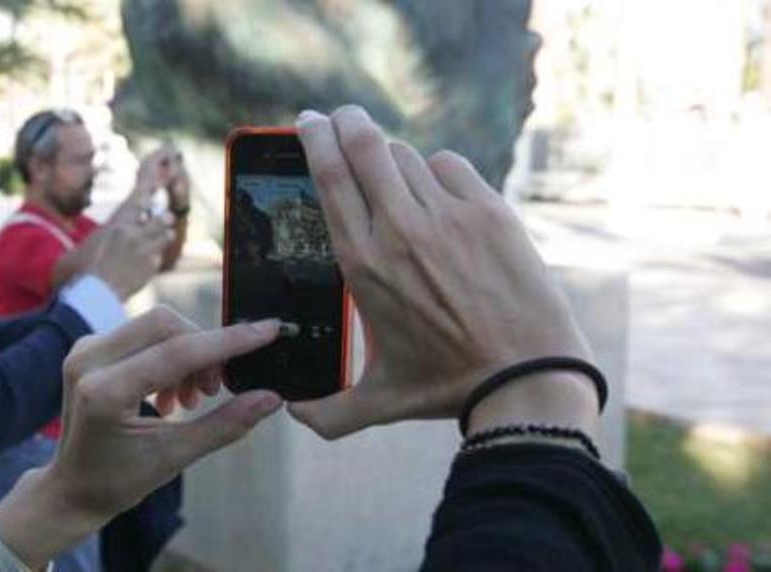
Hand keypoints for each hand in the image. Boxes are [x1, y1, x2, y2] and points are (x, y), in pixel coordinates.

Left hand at [0, 308, 282, 567]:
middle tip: (218, 389)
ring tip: (193, 399)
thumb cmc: (118, 480)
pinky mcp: (90, 347)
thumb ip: (225, 424)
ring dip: (188, 354)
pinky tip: (173, 394)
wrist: (71, 489)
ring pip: (156, 326)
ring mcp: (85, 349)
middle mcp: (88, 361)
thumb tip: (271, 397)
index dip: (229, 341)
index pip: (178, 352)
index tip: (269, 331)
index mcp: (104, 393)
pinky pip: (142, 333)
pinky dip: (169, 355)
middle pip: (166, 324)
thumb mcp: (174, 457)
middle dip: (206, 349)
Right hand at [87, 199, 174, 299]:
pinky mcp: (152, 266)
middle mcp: (134, 234)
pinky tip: (143, 266)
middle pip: (162, 217)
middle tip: (163, 219)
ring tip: (156, 241)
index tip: (152, 193)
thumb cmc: (83, 270)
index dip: (149, 189)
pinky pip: (159, 258)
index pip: (138, 199)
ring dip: (163, 236)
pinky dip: (153, 260)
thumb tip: (101, 235)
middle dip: (164, 218)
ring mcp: (145, 250)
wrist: (96, 293)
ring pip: (167, 235)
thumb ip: (97, 237)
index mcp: (117, 225)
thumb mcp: (83, 246)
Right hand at [287, 106, 595, 438]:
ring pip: (406, 155)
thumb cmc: (447, 389)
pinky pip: (451, 166)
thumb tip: (292, 416)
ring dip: (391, 153)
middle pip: (364, 146)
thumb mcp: (378, 402)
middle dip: (346, 122)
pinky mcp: (489, 212)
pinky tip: (437, 185)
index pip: (330, 179)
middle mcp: (398, 231)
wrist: (526, 378)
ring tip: (388, 162)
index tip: (309, 123)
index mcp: (362, 265)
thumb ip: (328, 413)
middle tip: (340, 116)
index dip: (316, 140)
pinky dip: (438, 169)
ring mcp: (446, 217)